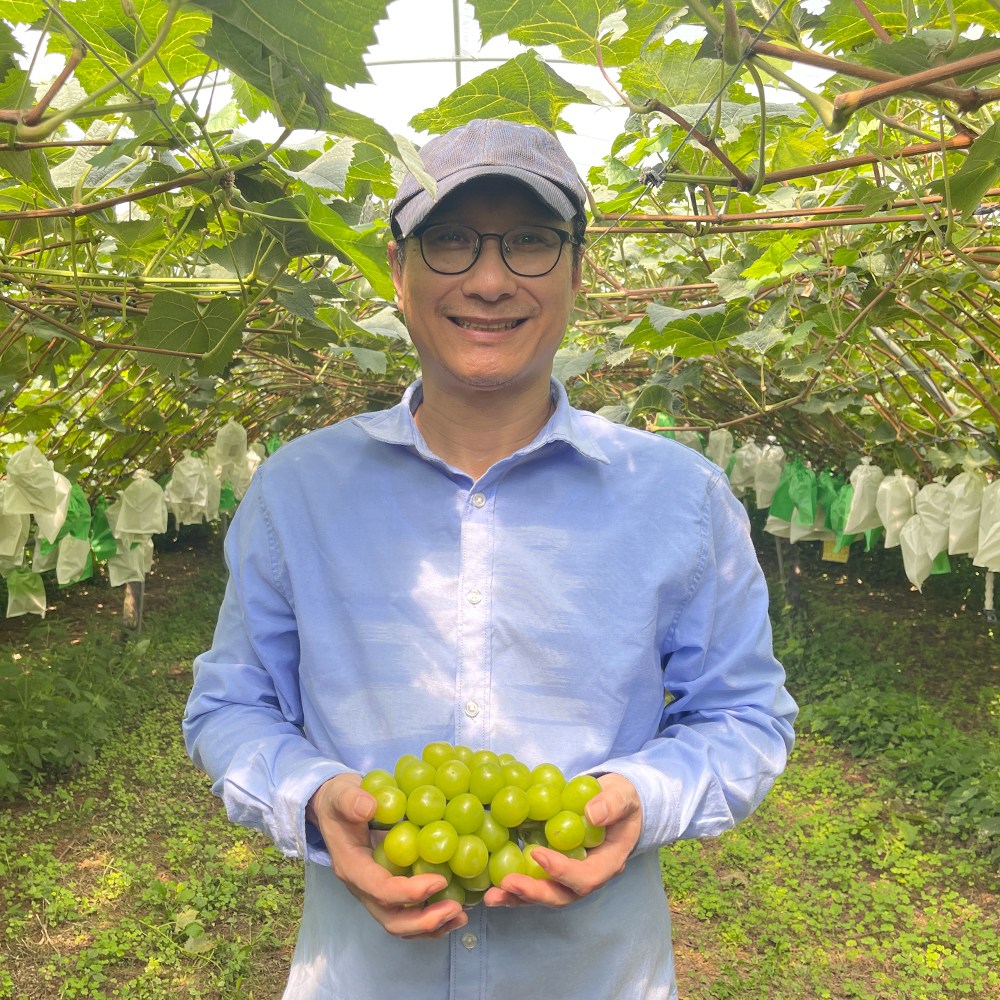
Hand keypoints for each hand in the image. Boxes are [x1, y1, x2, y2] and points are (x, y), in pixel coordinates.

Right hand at [307, 773, 467, 938]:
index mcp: (352, 867)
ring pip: (401, 924)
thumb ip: (351, 800)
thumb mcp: (340, 794)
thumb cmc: (339, 801)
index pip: (380, 891)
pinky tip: (455, 911)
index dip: (410, 892)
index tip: (440, 880)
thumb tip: (369, 807)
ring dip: (431, 926)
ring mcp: (374, 893)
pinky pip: (408, 914)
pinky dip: (431, 920)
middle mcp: (362, 887)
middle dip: (425, 920)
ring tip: (461, 915)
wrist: (334, 809)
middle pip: (391, 920)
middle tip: (456, 908)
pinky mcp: (386, 891)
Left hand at [483, 772, 641, 908]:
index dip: (561, 870)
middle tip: (507, 885)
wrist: (615, 803)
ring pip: (546, 895)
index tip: (536, 853)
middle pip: (562, 896)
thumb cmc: (621, 800)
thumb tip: (592, 814)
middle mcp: (589, 876)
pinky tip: (492, 887)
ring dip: (518, 898)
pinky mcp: (555, 871)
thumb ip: (611, 804)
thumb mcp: (622, 796)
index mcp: (608, 862)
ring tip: (492, 896)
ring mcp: (570, 877)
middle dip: (534, 892)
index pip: (586, 877)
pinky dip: (515, 888)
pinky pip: (536, 883)